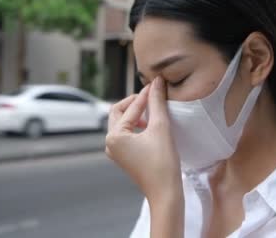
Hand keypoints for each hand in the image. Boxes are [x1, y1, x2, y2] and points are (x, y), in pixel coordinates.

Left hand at [105, 77, 181, 202]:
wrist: (165, 193)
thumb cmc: (163, 163)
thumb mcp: (161, 128)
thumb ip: (157, 102)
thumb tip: (157, 82)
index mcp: (114, 136)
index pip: (130, 107)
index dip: (146, 94)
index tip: (158, 83)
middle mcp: (110, 143)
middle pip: (119, 112)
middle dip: (136, 103)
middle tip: (153, 96)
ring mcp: (116, 151)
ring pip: (122, 123)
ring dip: (136, 114)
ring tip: (154, 110)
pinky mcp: (124, 157)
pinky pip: (126, 134)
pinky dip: (137, 125)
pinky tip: (152, 125)